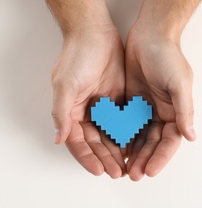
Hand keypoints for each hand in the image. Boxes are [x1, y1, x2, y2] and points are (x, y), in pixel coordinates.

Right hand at [51, 26, 125, 177]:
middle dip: (107, 159)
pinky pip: (125, 123)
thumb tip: (59, 138)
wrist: (97, 34)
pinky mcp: (120, 102)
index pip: (79, 142)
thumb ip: (62, 112)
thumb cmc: (78, 57)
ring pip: (112, 136)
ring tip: (129, 166)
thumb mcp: (66, 85)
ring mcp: (104, 109)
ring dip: (119, 151)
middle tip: (119, 173)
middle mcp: (87, 114)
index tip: (99, 171)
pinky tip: (137, 147)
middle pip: (97, 143)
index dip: (88, 158)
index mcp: (71, 113)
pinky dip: (129, 135)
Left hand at [124, 26, 196, 180]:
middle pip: (153, 144)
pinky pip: (125, 125)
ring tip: (123, 168)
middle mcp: (162, 114)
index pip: (170, 141)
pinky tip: (114, 149)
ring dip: (132, 153)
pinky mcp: (131, 103)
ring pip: (139, 138)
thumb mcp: (179, 84)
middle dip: (144, 160)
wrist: (149, 35)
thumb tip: (191, 136)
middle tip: (133, 175)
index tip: (150, 171)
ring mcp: (145, 110)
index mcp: (176, 112)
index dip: (161, 157)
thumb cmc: (168, 57)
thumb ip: (184, 111)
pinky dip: (121, 138)